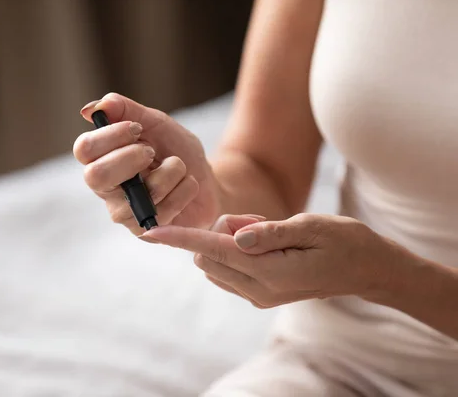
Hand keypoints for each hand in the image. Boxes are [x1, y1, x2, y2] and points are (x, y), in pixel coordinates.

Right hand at [73, 93, 220, 234]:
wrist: (207, 179)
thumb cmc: (174, 150)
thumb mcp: (154, 123)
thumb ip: (125, 111)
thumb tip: (92, 109)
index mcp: (101, 160)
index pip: (84, 150)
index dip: (111, 136)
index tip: (137, 128)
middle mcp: (106, 190)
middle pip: (96, 176)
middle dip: (131, 157)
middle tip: (152, 152)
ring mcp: (125, 214)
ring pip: (143, 192)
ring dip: (172, 170)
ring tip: (179, 168)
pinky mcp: (146, 232)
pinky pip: (166, 208)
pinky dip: (186, 188)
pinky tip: (186, 187)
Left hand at [143, 213, 394, 307]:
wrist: (366, 270)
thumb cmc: (344, 242)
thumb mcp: (311, 226)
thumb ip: (269, 232)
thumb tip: (233, 236)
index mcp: (270, 272)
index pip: (212, 251)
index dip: (181, 238)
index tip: (150, 233)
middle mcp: (258, 289)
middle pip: (207, 257)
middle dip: (218, 232)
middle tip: (259, 222)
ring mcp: (258, 295)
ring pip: (216, 264)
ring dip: (229, 242)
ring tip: (270, 233)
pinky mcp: (261, 294)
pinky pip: (229, 270)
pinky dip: (237, 252)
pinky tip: (267, 243)